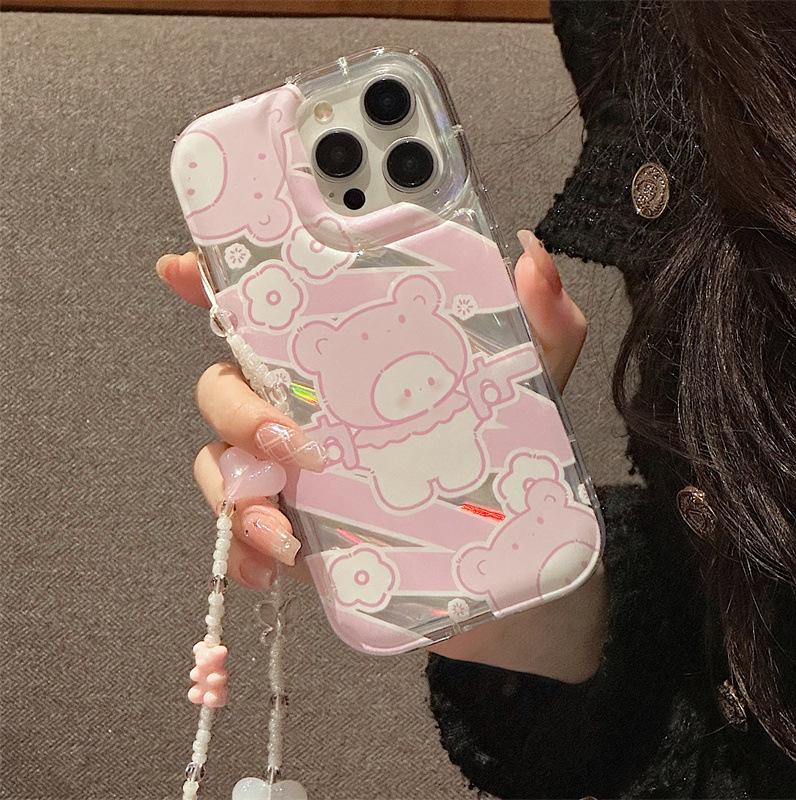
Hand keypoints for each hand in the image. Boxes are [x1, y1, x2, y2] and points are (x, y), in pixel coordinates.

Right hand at [156, 232, 606, 681]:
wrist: (511, 553)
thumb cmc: (510, 450)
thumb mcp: (532, 377)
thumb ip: (538, 318)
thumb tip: (530, 257)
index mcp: (346, 358)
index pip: (271, 310)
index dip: (215, 282)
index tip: (181, 268)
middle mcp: (307, 404)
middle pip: (227, 385)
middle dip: (236, 410)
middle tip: (290, 437)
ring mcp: (296, 468)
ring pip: (222, 462)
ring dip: (237, 491)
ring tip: (283, 526)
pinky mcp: (300, 525)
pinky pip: (244, 533)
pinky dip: (245, 550)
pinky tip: (275, 564)